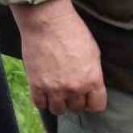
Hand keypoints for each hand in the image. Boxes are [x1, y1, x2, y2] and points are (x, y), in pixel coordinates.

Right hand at [11, 0, 106, 114]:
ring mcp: (54, 88)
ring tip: (58, 91)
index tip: (89, 98)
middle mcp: (74, 88)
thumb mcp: (93, 53)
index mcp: (92, 79)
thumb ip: (93, 74)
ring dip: (59, 102)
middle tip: (72, 90)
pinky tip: (45, 91)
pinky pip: (40, 105)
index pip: (97, 106)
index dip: (93, 102)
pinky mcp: (36, 85)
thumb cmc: (73, 32)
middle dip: (76, 101)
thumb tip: (91, 86)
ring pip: (58, 110)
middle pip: (77, 108)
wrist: (48, 23)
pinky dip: (43, 100)